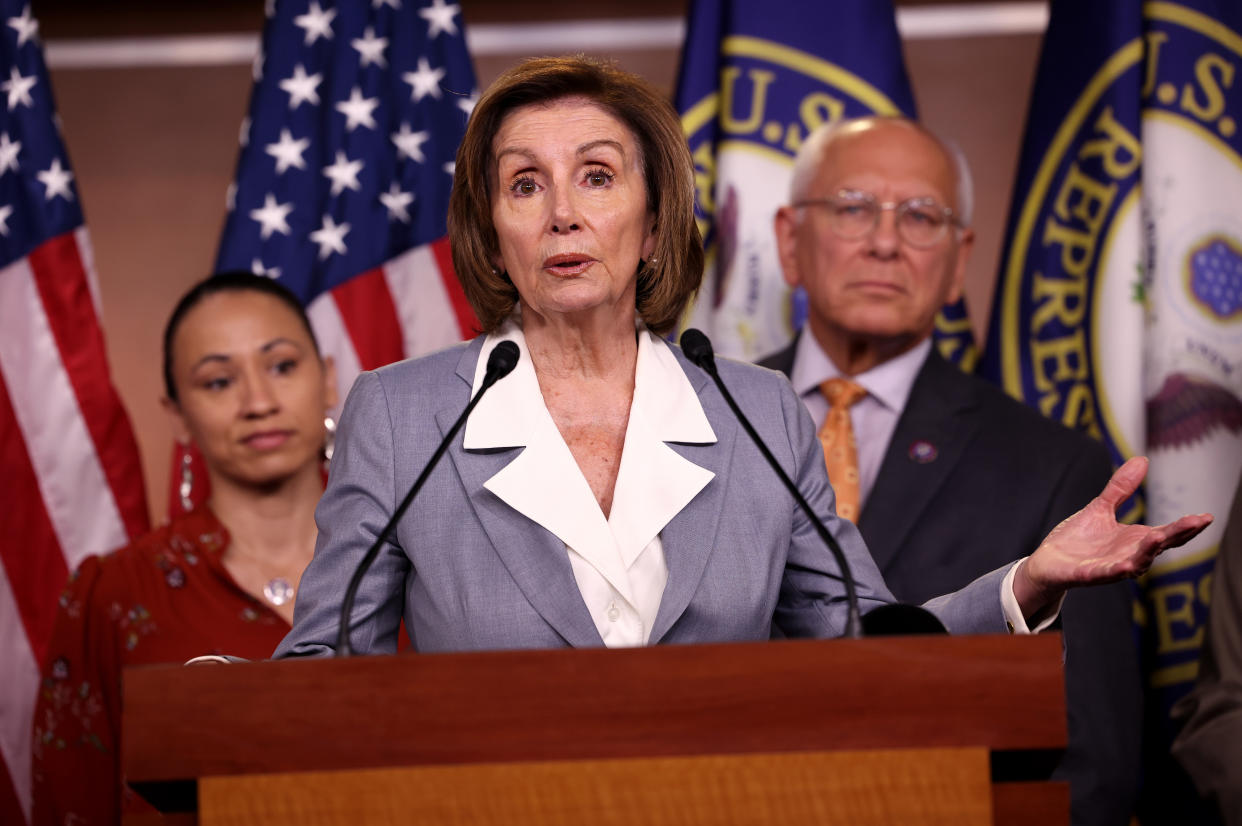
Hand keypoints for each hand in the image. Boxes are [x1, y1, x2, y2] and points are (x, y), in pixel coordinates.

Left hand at [1013, 456, 1212, 617]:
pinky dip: (1116, 570)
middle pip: (1158, 547)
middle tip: (1197, 522)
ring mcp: (1109, 567)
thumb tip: (1143, 460)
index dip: (1186, 527)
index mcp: (1134, 540)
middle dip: (1178, 535)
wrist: (1047, 562)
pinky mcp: (1088, 575)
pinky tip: (1126, 566)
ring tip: (1160, 537)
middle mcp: (1128, 555)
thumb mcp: (1101, 508)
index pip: (1167, 534)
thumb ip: (1121, 489)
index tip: (1206, 516)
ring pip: (1136, 563)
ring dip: (1148, 551)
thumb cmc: (1077, 539)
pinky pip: (1105, 574)